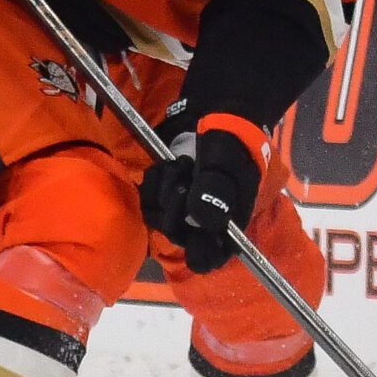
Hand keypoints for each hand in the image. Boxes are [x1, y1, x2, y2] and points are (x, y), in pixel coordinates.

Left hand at [139, 119, 265, 273]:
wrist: (216, 119)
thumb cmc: (231, 144)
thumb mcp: (228, 164)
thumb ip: (216, 192)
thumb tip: (200, 219)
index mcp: (226, 224)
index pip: (210, 257)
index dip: (199, 251)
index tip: (192, 228)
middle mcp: (201, 224)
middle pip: (177, 235)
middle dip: (175, 206)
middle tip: (185, 177)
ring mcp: (180, 210)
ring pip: (158, 218)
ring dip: (164, 190)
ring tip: (180, 166)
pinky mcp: (162, 195)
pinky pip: (146, 200)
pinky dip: (153, 181)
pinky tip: (167, 166)